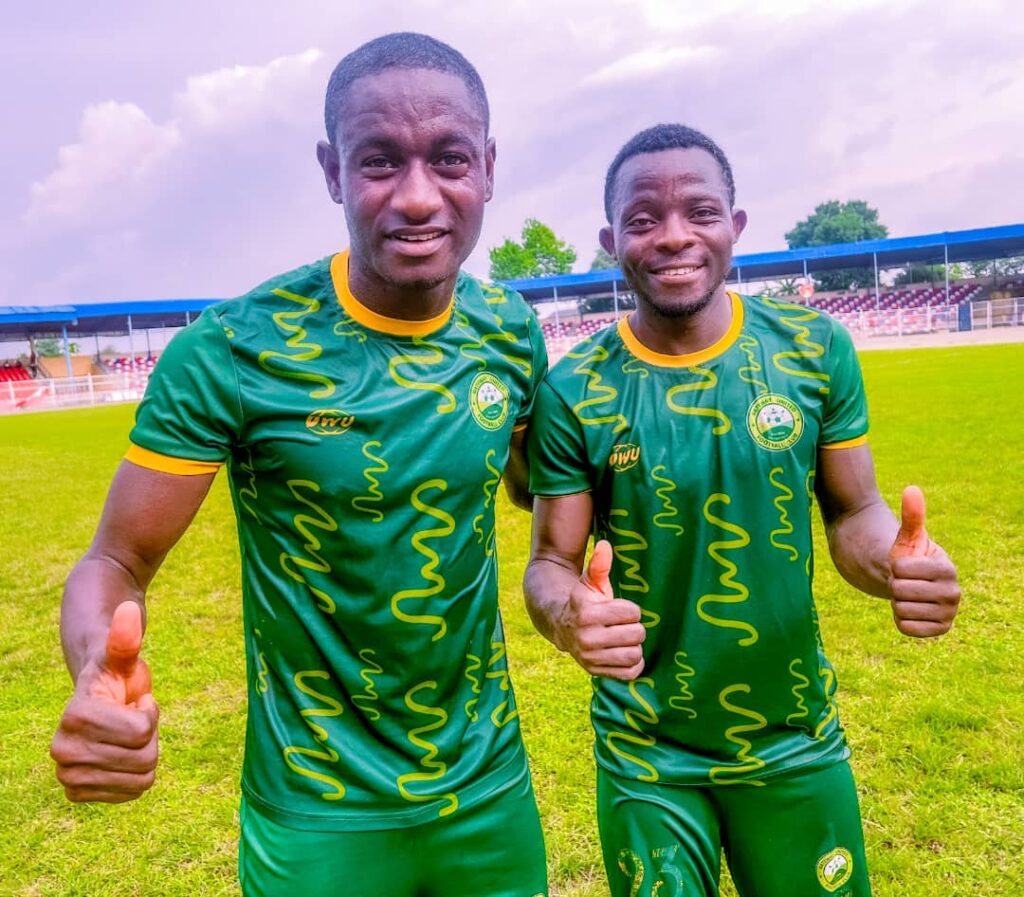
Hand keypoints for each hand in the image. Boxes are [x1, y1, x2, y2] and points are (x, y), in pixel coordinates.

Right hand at [51, 602, 159, 801]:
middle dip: (149, 737)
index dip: (149, 713)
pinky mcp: (78, 794)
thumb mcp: (124, 654)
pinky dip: (136, 776)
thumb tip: (129, 609)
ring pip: (141, 779)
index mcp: (75, 715)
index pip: (141, 731)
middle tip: (131, 719)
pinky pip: (131, 794)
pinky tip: (122, 756)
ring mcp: (68, 776)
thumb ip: (126, 636)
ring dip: (144, 756)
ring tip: (127, 736)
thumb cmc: (115, 673)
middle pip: (143, 758)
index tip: (134, 700)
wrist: (100, 700)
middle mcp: (63, 750)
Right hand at [555, 540, 645, 679]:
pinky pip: (629, 673)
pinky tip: (623, 652)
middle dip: (634, 627)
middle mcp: (585, 637)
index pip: (633, 613)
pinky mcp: (594, 671)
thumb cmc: (582, 600)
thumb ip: (599, 564)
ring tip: (623, 638)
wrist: (558, 625)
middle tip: (623, 624)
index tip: (619, 608)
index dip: (631, 609)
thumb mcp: (589, 581)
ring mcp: (589, 657)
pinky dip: (633, 663)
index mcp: (586, 612)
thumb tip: (605, 545)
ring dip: (634, 645)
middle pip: (637, 634)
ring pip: (635, 654)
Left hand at [888, 486, 959, 637]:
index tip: (906, 566)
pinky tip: (911, 609)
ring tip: (909, 594)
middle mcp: (954, 593)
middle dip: (895, 585)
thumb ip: (911, 515)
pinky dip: (901, 619)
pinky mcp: (939, 630)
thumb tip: (911, 490)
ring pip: (901, 609)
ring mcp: (949, 614)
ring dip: (897, 602)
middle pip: (899, 591)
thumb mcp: (908, 536)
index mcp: (947, 569)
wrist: (915, 584)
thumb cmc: (911, 557)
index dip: (895, 567)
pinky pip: (906, 627)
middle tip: (905, 582)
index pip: (900, 570)